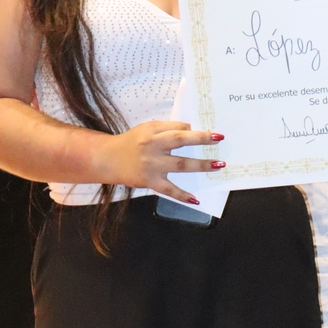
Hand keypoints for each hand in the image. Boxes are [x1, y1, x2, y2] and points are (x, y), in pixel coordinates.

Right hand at [100, 120, 223, 203]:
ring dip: (200, 165)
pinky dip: (182, 195)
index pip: (177, 128)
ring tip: (217, 165)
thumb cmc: (131, 143)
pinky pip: (169, 190)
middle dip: (201, 140)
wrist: (108, 159)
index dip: (195, 130)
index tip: (212, 132)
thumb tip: (191, 130)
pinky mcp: (150, 181)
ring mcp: (152, 166)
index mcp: (152, 132)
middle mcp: (152, 147)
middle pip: (180, 142)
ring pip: (180, 165)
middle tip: (219, 140)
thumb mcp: (147, 129)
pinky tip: (196, 199)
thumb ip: (166, 129)